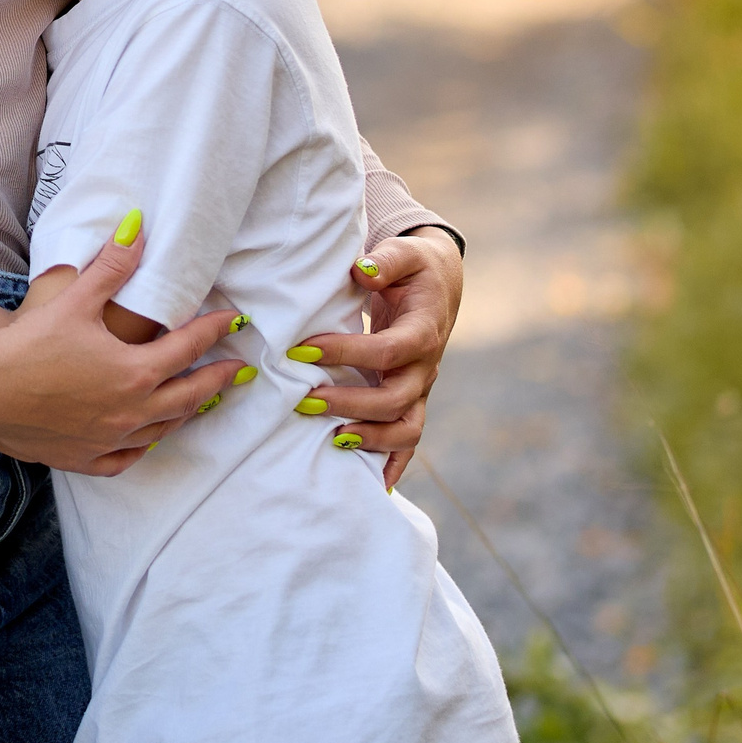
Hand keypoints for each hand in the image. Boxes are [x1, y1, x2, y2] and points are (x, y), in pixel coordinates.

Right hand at [0, 223, 246, 474]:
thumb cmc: (28, 344)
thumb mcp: (74, 301)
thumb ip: (112, 267)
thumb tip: (138, 228)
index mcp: (134, 372)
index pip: (188, 348)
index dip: (214, 331)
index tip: (233, 321)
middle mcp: (130, 411)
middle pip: (188, 396)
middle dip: (215, 379)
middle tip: (235, 369)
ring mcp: (109, 439)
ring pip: (162, 430)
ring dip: (186, 412)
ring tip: (198, 400)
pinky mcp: (85, 458)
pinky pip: (127, 458)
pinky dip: (143, 446)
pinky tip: (146, 438)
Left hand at [303, 228, 462, 489]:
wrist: (439, 286)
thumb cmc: (413, 269)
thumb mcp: (405, 254)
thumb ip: (385, 261)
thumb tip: (361, 270)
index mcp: (423, 331)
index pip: (386, 352)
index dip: (346, 354)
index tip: (302, 351)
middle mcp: (425, 367)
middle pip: (395, 399)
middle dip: (350, 404)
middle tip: (304, 400)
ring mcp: (419, 389)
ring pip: (406, 429)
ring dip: (370, 439)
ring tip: (331, 440)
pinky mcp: (410, 402)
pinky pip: (407, 441)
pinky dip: (393, 465)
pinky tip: (373, 488)